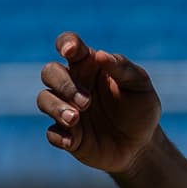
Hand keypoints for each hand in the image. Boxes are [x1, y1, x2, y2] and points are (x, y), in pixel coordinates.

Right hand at [38, 31, 161, 173]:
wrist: (142, 144)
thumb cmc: (141, 107)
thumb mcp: (140, 85)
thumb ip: (123, 69)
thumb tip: (100, 55)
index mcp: (90, 65)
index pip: (70, 45)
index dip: (66, 43)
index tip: (71, 51)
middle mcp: (74, 84)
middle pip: (50, 72)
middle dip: (64, 84)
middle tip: (87, 102)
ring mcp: (67, 108)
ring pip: (44, 100)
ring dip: (57, 108)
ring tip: (75, 119)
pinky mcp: (66, 134)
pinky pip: (51, 132)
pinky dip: (58, 135)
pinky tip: (71, 141)